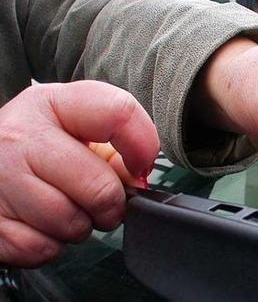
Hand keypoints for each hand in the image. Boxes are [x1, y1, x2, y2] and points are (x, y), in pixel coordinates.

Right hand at [0, 81, 157, 266]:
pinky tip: (39, 223)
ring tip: (66, 207)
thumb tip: (136, 178)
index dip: (142, 146)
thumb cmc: (38, 146)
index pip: (118, 113)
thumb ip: (115, 147)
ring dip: (78, 226)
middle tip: (103, 201)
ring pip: (69, 222)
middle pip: (99, 186)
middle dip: (112, 204)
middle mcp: (20, 135)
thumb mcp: (76, 129)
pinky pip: (39, 248)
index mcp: (51, 103)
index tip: (141, 165)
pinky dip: (48, 245)